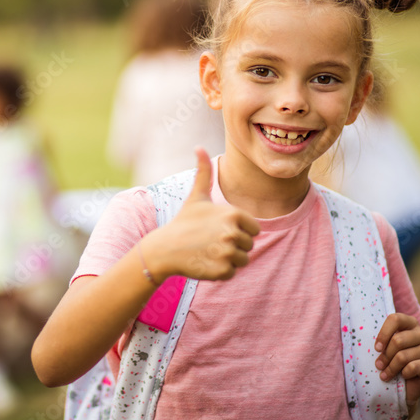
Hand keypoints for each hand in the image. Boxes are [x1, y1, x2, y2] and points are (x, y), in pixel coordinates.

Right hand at [142, 148, 259, 280]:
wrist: (165, 248)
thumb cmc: (184, 221)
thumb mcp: (196, 196)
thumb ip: (204, 172)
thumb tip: (198, 147)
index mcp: (234, 214)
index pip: (254, 228)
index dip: (239, 230)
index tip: (219, 229)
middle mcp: (233, 233)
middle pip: (249, 245)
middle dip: (233, 245)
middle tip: (211, 242)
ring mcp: (227, 253)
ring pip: (243, 260)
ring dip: (228, 259)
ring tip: (209, 251)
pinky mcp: (222, 271)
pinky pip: (232, 272)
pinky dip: (220, 271)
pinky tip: (205, 262)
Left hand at [374, 313, 419, 409]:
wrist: (406, 387)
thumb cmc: (393, 363)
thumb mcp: (386, 348)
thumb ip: (383, 341)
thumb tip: (376, 344)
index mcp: (411, 324)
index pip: (395, 319)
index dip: (384, 333)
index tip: (376, 348)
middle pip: (398, 340)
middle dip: (385, 356)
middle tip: (379, 365)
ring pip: (403, 356)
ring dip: (391, 368)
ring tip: (385, 375)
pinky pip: (413, 367)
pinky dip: (404, 374)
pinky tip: (403, 376)